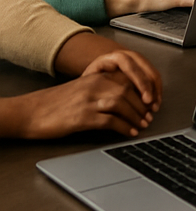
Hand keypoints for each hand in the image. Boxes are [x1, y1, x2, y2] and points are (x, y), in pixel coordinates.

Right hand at [5, 71, 157, 138]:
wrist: (31, 112)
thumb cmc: (56, 104)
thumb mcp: (82, 89)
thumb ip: (102, 89)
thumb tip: (126, 99)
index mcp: (96, 77)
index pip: (128, 80)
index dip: (142, 92)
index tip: (150, 103)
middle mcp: (94, 85)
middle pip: (128, 92)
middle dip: (142, 106)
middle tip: (149, 117)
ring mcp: (88, 101)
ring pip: (122, 104)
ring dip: (135, 116)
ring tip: (142, 126)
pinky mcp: (82, 117)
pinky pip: (110, 121)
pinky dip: (123, 127)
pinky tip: (128, 133)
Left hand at [81, 50, 161, 109]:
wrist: (100, 65)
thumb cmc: (93, 76)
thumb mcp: (90, 79)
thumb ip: (97, 85)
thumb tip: (108, 100)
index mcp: (116, 57)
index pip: (132, 68)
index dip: (141, 84)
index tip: (145, 99)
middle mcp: (130, 56)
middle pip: (146, 70)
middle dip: (151, 90)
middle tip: (152, 106)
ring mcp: (139, 60)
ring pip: (153, 74)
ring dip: (156, 91)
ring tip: (154, 107)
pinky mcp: (145, 66)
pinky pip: (155, 76)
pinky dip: (157, 89)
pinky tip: (155, 101)